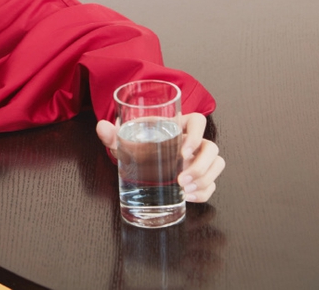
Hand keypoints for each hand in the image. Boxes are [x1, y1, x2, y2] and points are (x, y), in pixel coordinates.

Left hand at [96, 113, 224, 202]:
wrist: (139, 157)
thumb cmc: (137, 142)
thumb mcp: (125, 138)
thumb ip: (113, 134)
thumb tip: (102, 127)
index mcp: (179, 125)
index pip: (199, 121)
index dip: (196, 135)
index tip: (182, 151)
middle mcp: (193, 141)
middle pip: (212, 148)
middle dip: (201, 166)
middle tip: (180, 178)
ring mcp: (199, 159)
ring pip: (217, 165)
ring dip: (205, 179)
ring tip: (185, 190)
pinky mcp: (199, 176)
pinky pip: (211, 183)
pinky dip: (204, 192)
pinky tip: (188, 197)